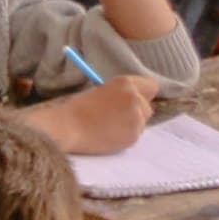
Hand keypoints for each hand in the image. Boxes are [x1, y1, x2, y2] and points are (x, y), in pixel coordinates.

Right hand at [31, 76, 157, 155]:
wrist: (67, 127)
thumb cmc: (77, 108)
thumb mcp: (100, 91)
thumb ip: (119, 93)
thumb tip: (133, 100)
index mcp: (125, 83)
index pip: (152, 86)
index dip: (143, 94)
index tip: (132, 100)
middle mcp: (135, 98)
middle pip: (147, 107)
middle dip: (136, 111)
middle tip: (115, 116)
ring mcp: (137, 118)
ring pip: (142, 122)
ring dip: (130, 124)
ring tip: (107, 126)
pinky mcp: (134, 136)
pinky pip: (134, 135)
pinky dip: (124, 136)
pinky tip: (107, 134)